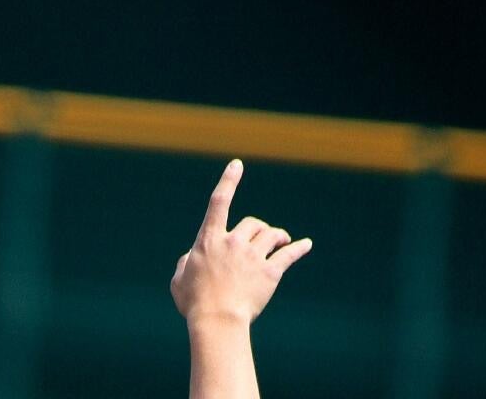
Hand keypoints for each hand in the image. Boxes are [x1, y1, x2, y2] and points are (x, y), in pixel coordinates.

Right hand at [171, 159, 311, 325]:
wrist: (218, 320)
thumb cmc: (195, 303)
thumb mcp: (179, 279)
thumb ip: (184, 263)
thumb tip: (189, 258)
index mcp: (209, 240)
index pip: (219, 203)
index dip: (228, 181)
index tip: (237, 164)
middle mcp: (232, 242)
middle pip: (252, 223)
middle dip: (259, 228)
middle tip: (265, 236)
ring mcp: (253, 257)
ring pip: (272, 235)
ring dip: (278, 235)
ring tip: (283, 239)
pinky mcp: (270, 273)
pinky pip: (289, 255)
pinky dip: (299, 248)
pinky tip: (306, 245)